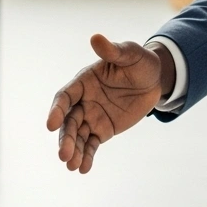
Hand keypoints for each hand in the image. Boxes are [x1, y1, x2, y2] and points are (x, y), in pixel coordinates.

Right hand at [46, 34, 164, 173]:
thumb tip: (95, 38)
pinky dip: (87, 156)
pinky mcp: (103, 130)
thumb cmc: (140, 62)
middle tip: (64, 156)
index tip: (51, 125)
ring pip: (78, 136)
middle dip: (65, 138)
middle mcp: (84, 100)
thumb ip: (113, 50)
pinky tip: (83, 169)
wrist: (155, 80)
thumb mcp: (130, 53)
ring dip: (73, 150)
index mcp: (84, 81)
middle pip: (68, 121)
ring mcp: (92, 116)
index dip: (57, 110)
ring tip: (72, 166)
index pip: (65, 96)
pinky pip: (91, 144)